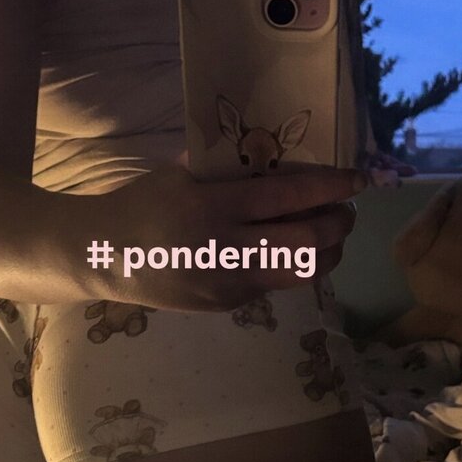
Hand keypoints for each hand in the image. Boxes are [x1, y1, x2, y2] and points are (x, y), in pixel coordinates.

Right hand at [98, 164, 364, 310]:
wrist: (104, 258)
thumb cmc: (141, 205)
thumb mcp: (179, 176)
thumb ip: (225, 171)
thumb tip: (273, 159)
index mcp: (215, 207)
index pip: (288, 196)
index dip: (330, 188)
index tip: (356, 180)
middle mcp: (228, 249)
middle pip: (307, 244)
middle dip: (338, 226)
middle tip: (346, 212)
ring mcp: (229, 283)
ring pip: (300, 274)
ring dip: (326, 254)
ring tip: (330, 236)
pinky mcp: (227, 303)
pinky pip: (273, 284)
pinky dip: (291, 266)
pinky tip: (289, 252)